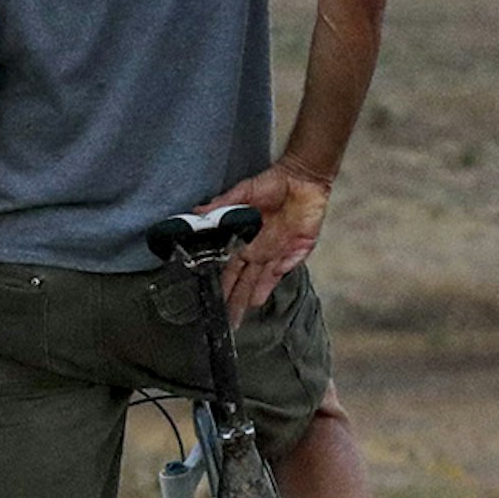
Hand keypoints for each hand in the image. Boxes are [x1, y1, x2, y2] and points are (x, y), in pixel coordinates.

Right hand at [195, 160, 328, 320]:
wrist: (302, 177)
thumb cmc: (273, 183)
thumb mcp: (244, 191)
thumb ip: (222, 204)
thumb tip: (196, 211)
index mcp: (246, 238)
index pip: (231, 266)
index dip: (222, 283)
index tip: (212, 299)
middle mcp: (261, 248)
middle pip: (245, 279)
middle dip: (235, 299)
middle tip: (226, 319)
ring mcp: (280, 250)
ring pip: (263, 278)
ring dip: (253, 294)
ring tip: (241, 313)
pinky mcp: (299, 248)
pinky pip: (286, 266)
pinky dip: (275, 278)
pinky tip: (264, 291)